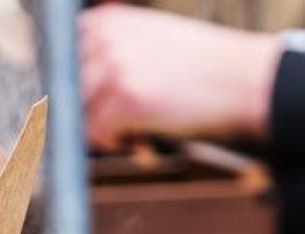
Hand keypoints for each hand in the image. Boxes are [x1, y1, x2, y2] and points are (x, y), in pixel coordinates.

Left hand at [80, 5, 281, 149]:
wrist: (246, 79)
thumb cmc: (203, 66)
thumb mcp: (151, 38)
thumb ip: (111, 47)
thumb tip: (70, 81)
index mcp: (107, 20)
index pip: (59, 61)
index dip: (70, 91)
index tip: (83, 107)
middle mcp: (105, 37)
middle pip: (65, 91)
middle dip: (86, 112)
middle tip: (118, 121)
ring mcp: (114, 66)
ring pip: (79, 113)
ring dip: (102, 129)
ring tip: (135, 126)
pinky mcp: (126, 98)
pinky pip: (97, 132)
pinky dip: (116, 142)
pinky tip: (140, 136)